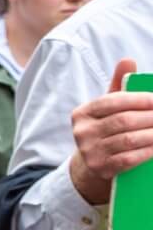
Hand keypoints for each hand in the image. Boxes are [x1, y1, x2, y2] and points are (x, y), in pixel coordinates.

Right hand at [68, 58, 152, 204]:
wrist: (94, 164)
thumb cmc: (107, 129)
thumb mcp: (109, 108)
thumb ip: (119, 86)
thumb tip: (128, 61)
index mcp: (83, 113)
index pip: (113, 101)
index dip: (139, 99)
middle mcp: (82, 132)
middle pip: (123, 121)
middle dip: (151, 117)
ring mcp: (90, 151)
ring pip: (128, 139)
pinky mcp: (100, 168)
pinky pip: (129, 158)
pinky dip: (148, 151)